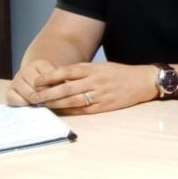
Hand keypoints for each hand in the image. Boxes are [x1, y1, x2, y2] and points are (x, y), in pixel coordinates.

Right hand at [7, 59, 57, 105]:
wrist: (33, 84)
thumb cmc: (50, 83)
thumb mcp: (58, 78)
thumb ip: (62, 82)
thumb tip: (66, 89)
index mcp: (40, 64)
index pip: (49, 77)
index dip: (56, 88)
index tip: (61, 93)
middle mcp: (26, 69)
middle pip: (39, 87)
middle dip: (46, 96)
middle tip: (51, 100)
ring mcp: (16, 80)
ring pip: (29, 94)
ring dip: (36, 101)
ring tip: (42, 102)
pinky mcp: (9, 91)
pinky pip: (15, 98)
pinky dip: (24, 103)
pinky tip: (29, 103)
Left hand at [27, 62, 156, 113]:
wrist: (143, 81)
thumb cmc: (121, 73)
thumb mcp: (102, 66)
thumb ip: (84, 71)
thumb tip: (61, 77)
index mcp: (93, 69)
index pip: (66, 72)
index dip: (50, 77)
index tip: (37, 81)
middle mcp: (95, 81)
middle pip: (66, 88)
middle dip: (47, 93)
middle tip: (33, 97)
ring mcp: (100, 94)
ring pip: (72, 100)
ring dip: (56, 103)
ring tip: (43, 106)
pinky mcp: (105, 105)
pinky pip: (83, 110)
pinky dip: (70, 111)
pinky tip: (61, 112)